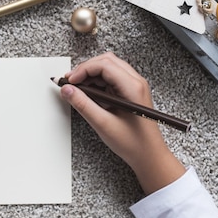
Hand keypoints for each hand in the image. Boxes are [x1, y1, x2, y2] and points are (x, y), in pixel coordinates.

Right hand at [60, 53, 184, 193]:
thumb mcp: (103, 124)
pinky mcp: (129, 92)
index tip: (69, 81)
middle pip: (106, 61)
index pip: (104, 65)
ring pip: (108, 68)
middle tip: (70, 82)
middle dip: (85, 69)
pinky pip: (111, 79)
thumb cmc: (134, 143)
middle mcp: (135, 82)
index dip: (82, 70)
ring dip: (90, 75)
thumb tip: (67, 90)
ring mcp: (134, 86)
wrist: (149, 156)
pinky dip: (96, 82)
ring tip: (77, 89)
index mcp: (132, 87)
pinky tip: (88, 94)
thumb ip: (83, 104)